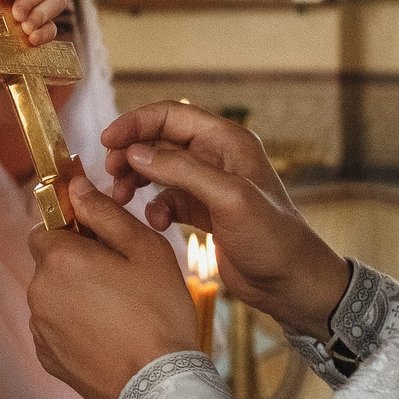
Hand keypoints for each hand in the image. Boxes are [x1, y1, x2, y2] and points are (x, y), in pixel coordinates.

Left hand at [25, 174, 200, 398]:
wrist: (158, 385)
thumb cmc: (158, 312)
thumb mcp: (144, 249)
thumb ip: (105, 213)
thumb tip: (76, 186)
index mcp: (59, 258)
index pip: (47, 225)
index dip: (72, 227)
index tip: (100, 238)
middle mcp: (39, 290)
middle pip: (49, 261)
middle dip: (75, 261)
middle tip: (119, 275)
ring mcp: (40, 327)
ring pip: (52, 295)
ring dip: (75, 293)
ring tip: (118, 310)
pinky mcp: (47, 357)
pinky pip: (55, 327)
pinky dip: (73, 326)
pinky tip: (107, 334)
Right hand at [99, 101, 349, 340]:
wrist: (291, 283)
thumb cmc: (272, 238)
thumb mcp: (228, 199)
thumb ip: (182, 171)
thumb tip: (136, 153)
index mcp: (227, 141)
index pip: (171, 115)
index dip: (136, 123)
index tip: (107, 141)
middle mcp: (217, 157)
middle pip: (160, 140)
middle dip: (131, 153)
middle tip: (110, 173)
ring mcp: (210, 184)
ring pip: (160, 169)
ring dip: (137, 180)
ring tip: (122, 198)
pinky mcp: (205, 211)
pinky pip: (168, 199)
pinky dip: (156, 208)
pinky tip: (156, 224)